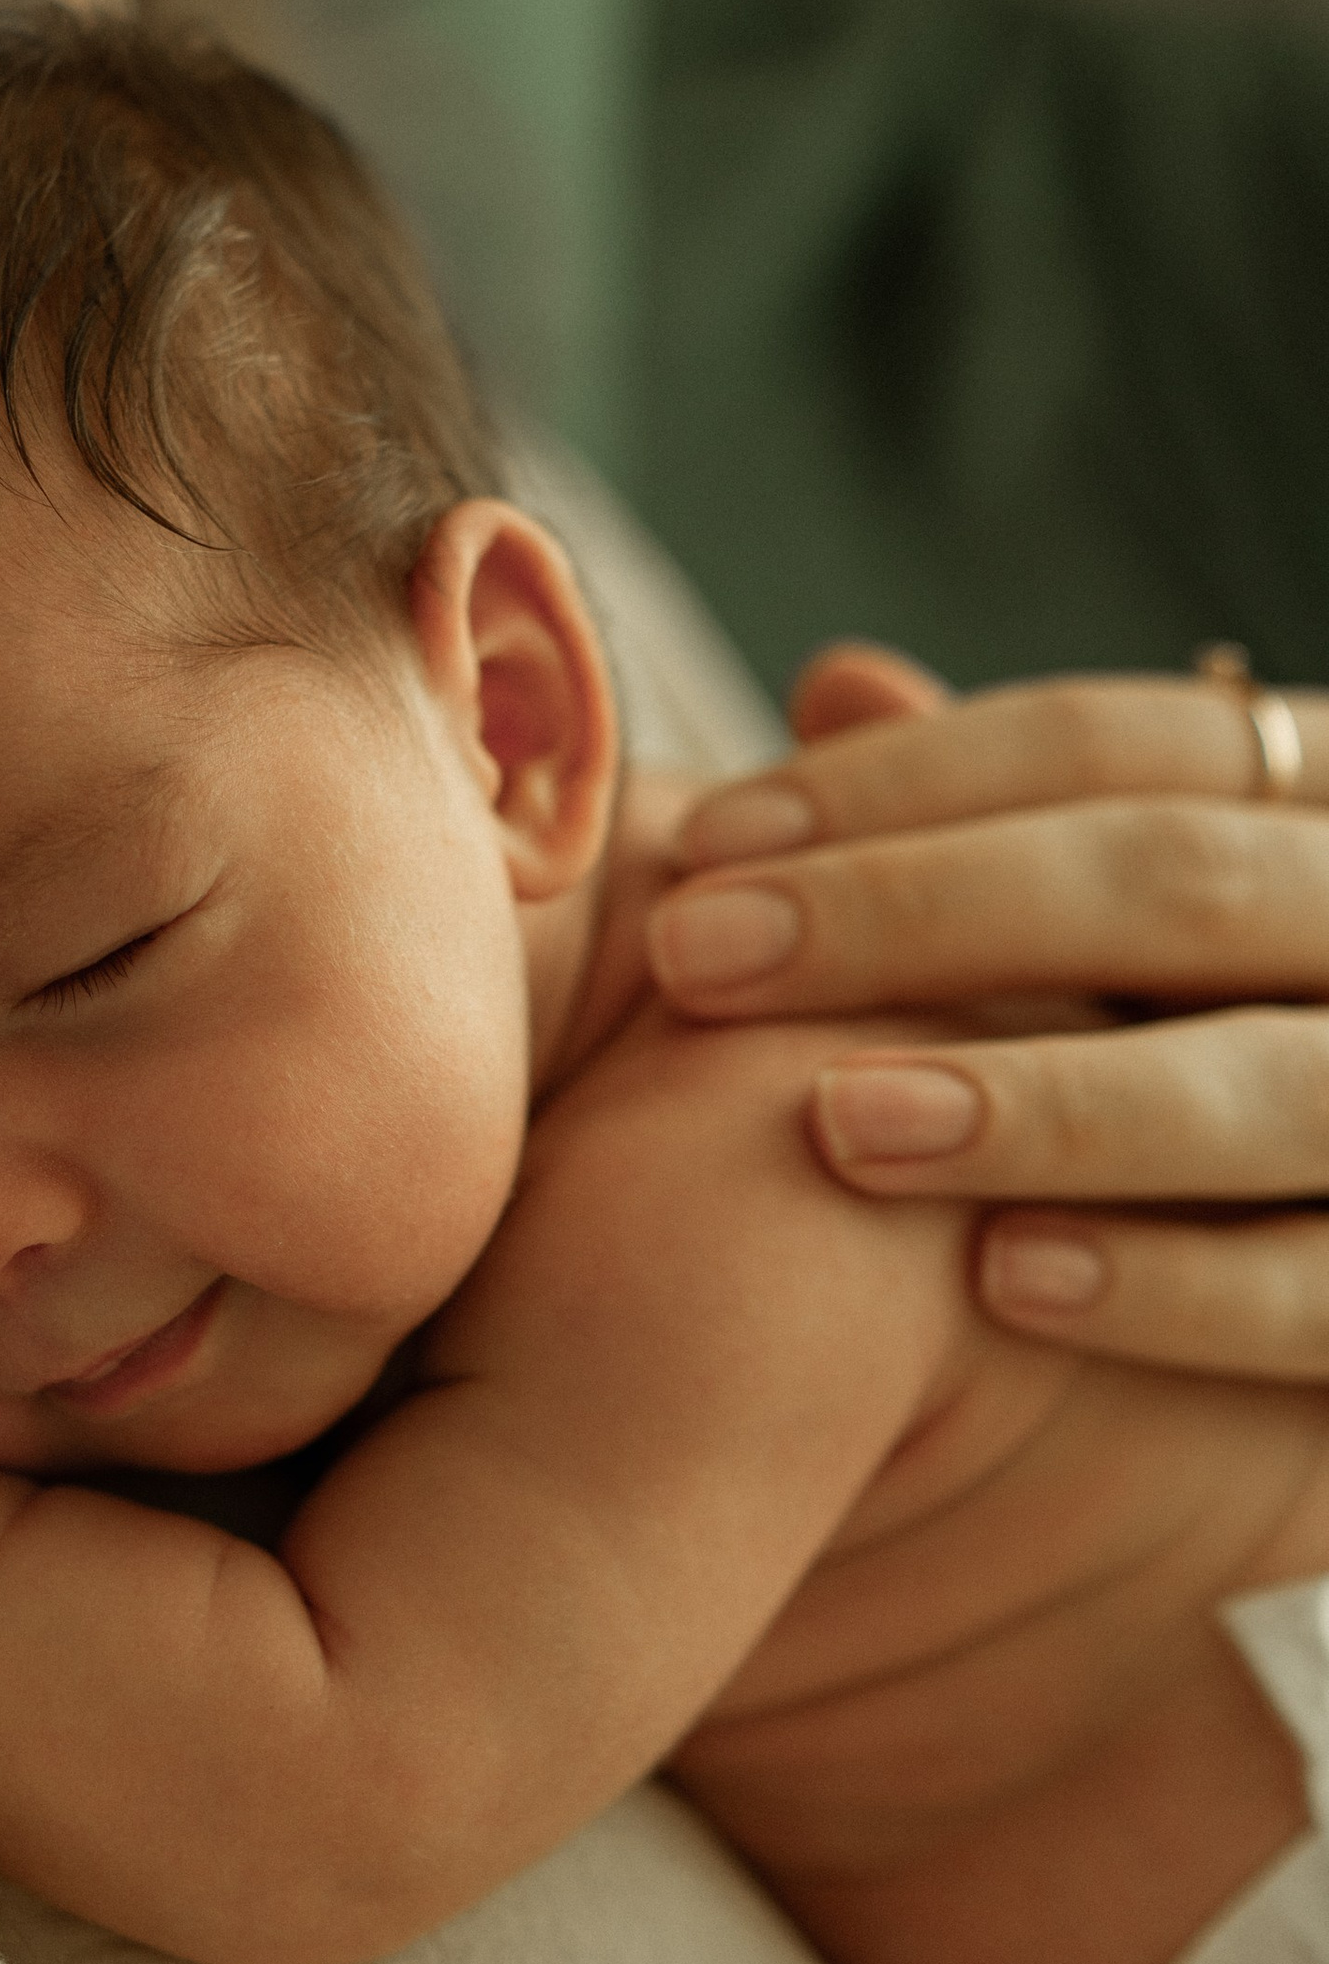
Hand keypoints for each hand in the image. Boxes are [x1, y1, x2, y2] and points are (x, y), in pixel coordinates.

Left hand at [653, 648, 1328, 1382]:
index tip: (698, 845)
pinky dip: (1176, 1284)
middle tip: (698, 961)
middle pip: (1170, 881)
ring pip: (1263, 1084)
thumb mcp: (1147, 931)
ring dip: (1043, 1102)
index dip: (900, 784)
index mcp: (1325, 807)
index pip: (1113, 747)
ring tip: (837, 1122)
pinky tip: (1003, 1279)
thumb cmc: (1222, 1072)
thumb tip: (842, 679)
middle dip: (916, 913)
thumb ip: (1011, 826)